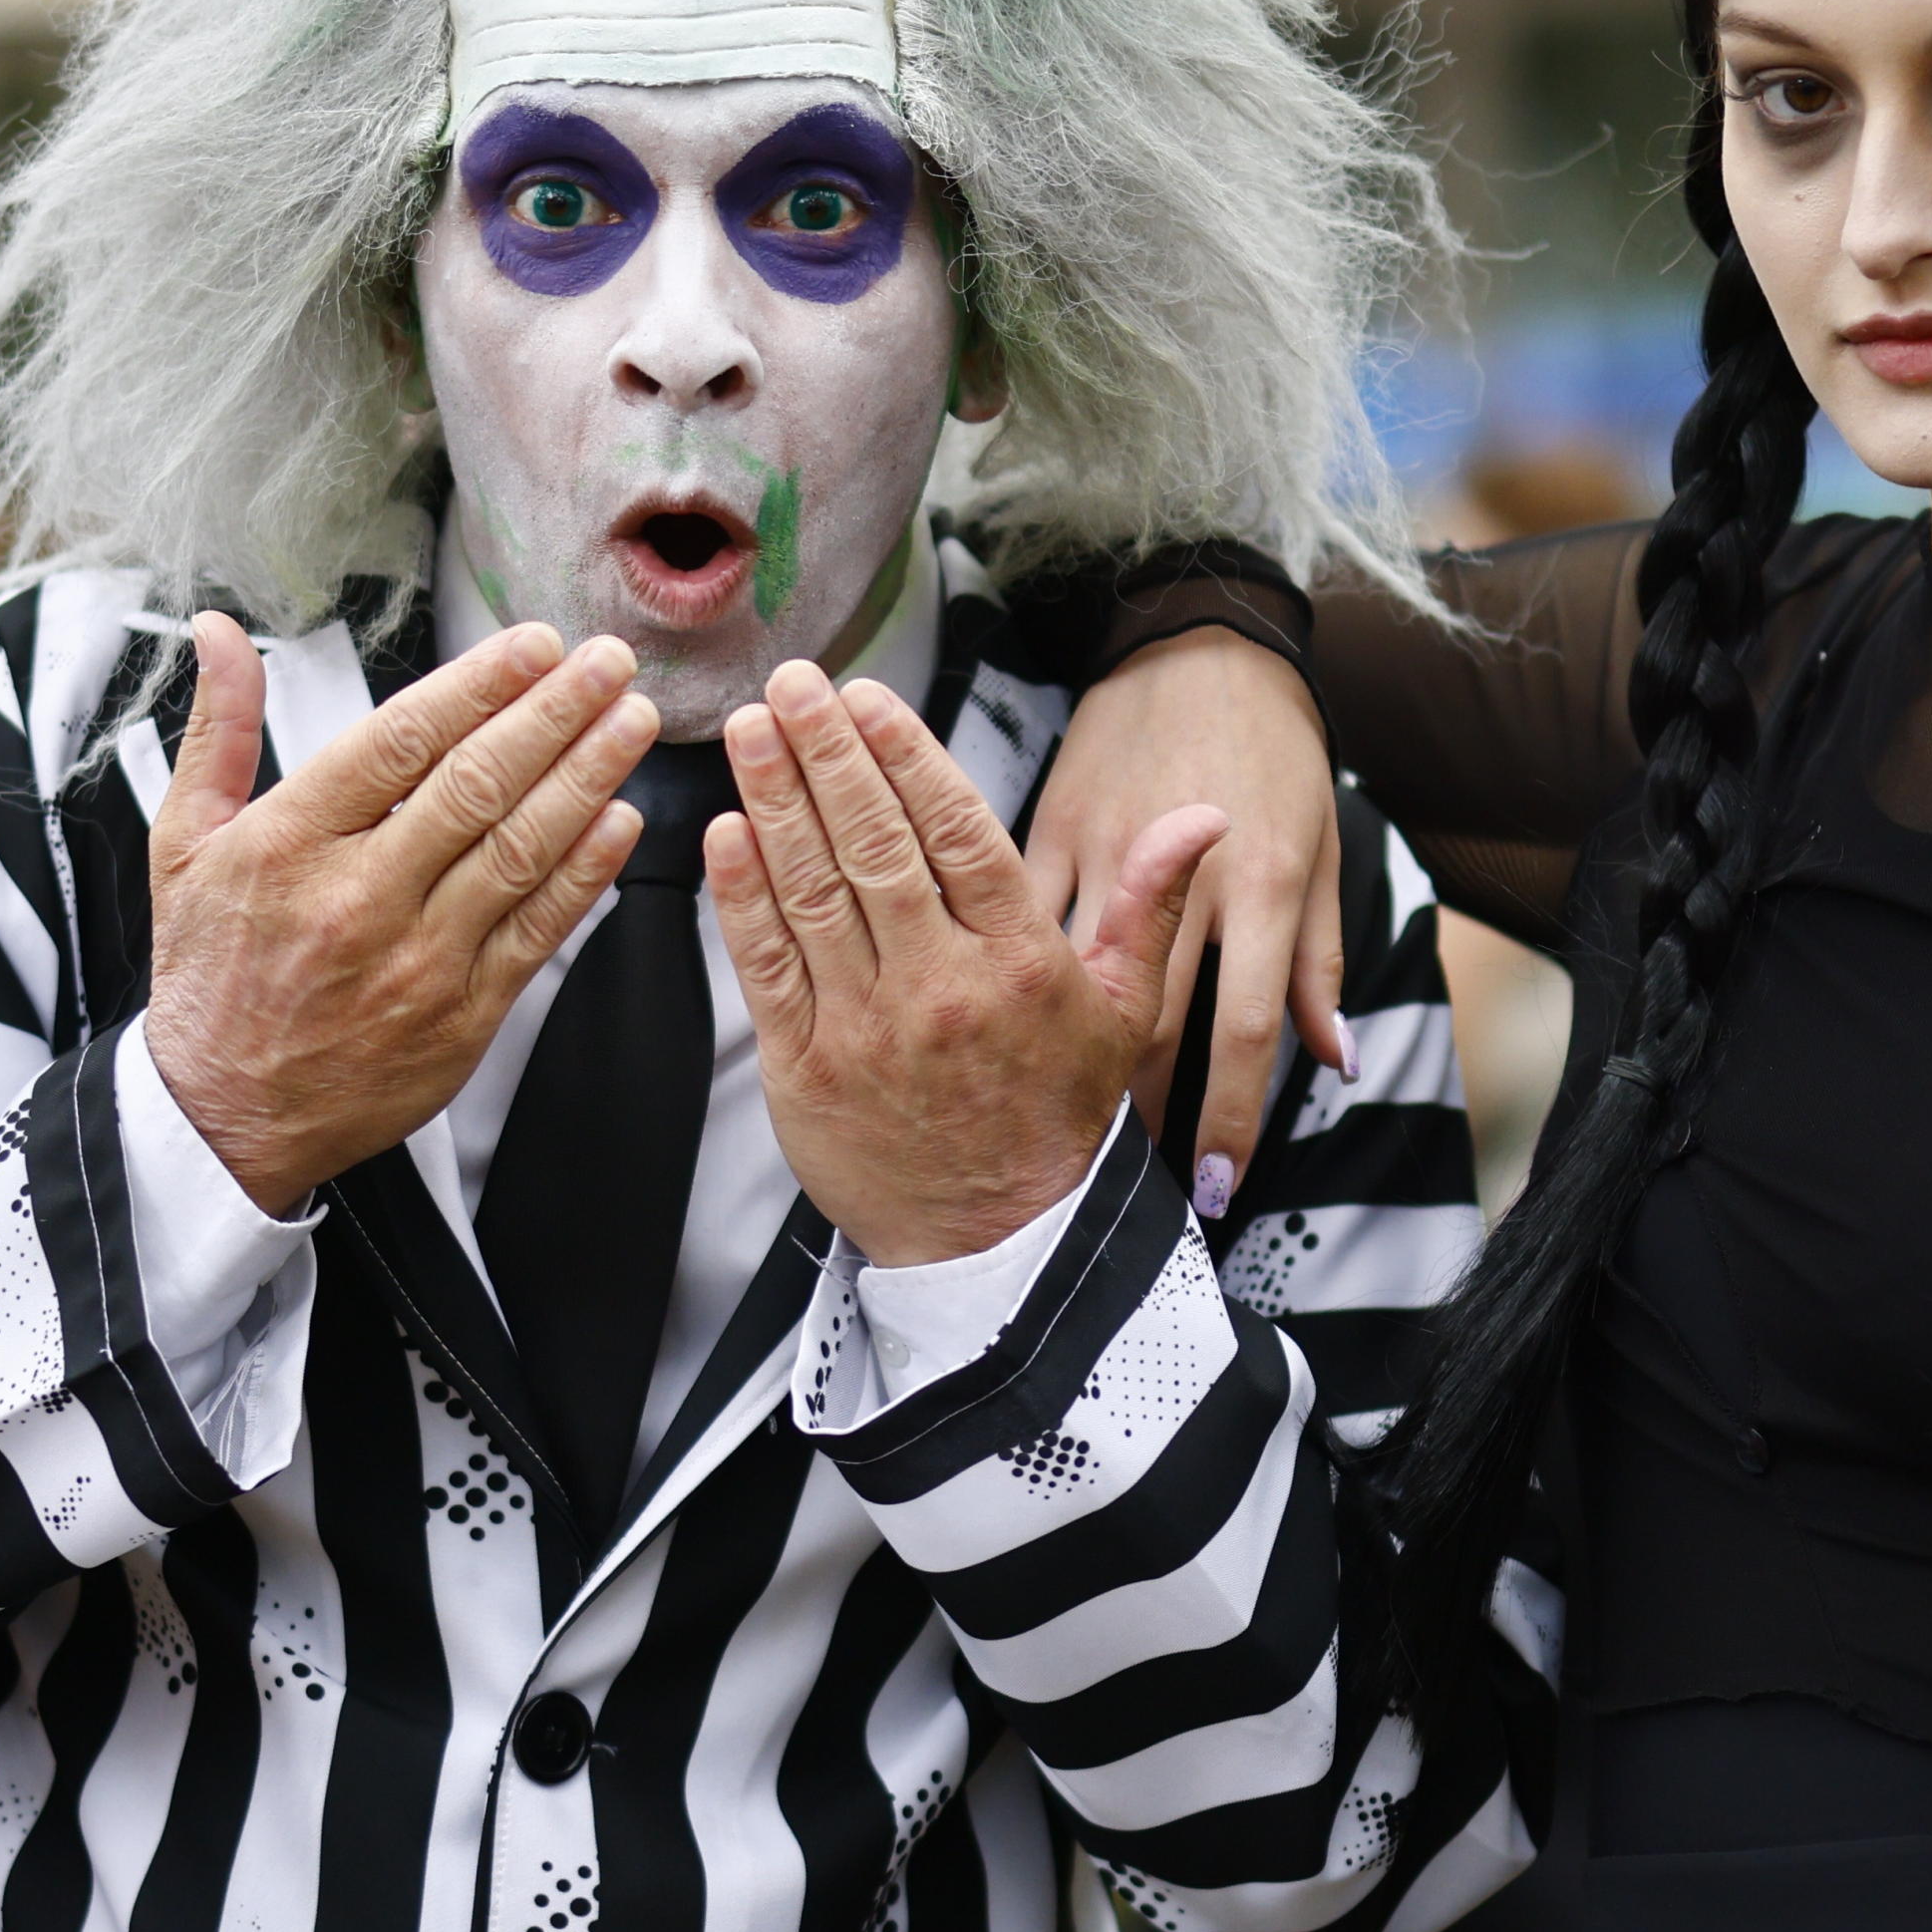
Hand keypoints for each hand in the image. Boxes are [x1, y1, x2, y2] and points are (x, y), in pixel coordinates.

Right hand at [141, 613, 656, 1209]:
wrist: (225, 1116)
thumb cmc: (210, 975)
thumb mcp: (184, 842)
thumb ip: (217, 729)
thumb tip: (221, 634)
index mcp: (290, 843)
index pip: (401, 742)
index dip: (479, 686)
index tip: (534, 646)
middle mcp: (358, 897)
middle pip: (476, 785)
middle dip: (556, 713)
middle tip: (609, 664)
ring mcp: (417, 960)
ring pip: (520, 851)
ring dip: (588, 777)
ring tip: (632, 722)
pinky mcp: (462, 1017)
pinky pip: (538, 930)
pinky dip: (586, 872)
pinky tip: (621, 822)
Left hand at [706, 660, 1219, 1268]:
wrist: (997, 1248)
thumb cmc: (1055, 1119)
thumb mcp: (1123, 1013)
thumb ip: (1147, 905)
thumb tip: (1203, 820)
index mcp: (1019, 963)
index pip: (956, 833)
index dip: (905, 756)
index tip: (868, 698)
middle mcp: (941, 988)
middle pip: (875, 846)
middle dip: (827, 754)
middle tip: (792, 683)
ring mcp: (868, 1028)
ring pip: (813, 892)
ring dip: (774, 802)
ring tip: (750, 731)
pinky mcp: (807, 1070)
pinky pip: (768, 967)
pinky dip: (744, 897)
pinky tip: (727, 832)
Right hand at [1025, 628, 1346, 1219]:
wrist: (1202, 643)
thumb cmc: (1276, 752)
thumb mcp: (1319, 851)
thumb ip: (1319, 963)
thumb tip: (1337, 1061)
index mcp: (1262, 884)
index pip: (1246, 1032)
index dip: (1231, 1119)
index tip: (1214, 1186)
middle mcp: (1183, 875)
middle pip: (1152, 1026)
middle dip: (1141, 1116)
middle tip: (1128, 1182)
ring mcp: (1106, 849)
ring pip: (1076, 984)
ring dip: (1071, 1062)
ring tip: (1058, 1124)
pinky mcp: (1048, 824)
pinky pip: (1016, 917)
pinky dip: (1008, 976)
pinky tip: (990, 1025)